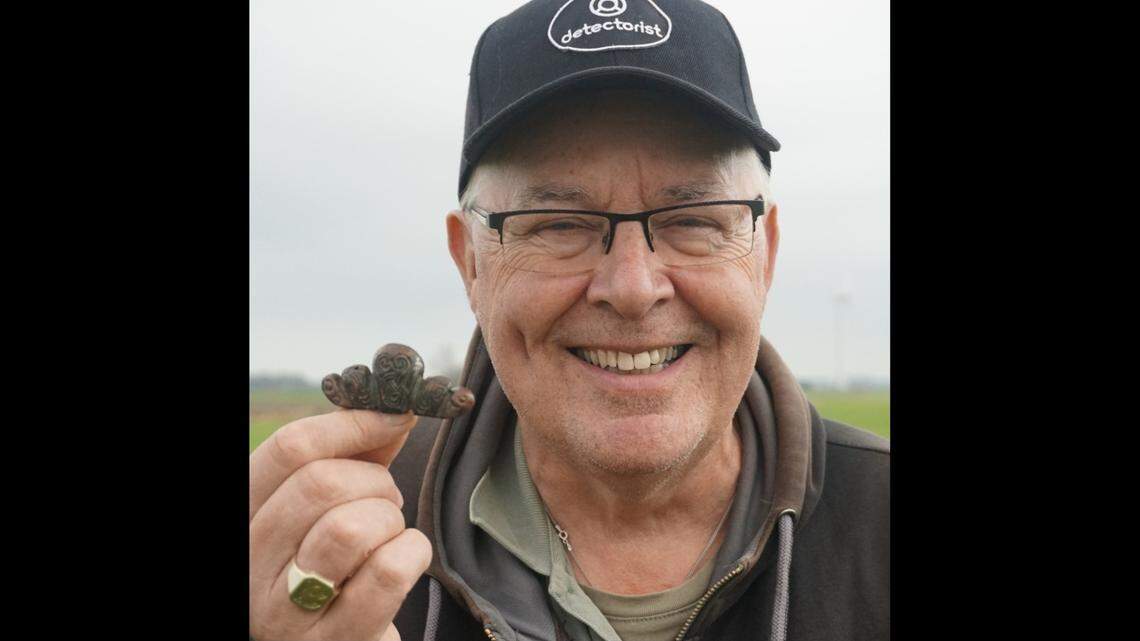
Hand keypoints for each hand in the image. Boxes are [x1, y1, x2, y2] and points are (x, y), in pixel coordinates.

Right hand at [249, 408, 429, 640]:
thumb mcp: (333, 503)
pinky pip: (387, 572)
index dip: (351, 424)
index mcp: (245, 515)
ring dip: (390, 520)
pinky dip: (412, 554)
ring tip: (387, 534)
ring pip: (351, 528)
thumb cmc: (338, 564)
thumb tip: (393, 408)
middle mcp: (249, 564)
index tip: (394, 417)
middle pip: (320, 484)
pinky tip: (403, 561)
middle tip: (387, 499)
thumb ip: (358, 454)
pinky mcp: (334, 640)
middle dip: (375, 481)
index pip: (288, 448)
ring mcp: (285, 612)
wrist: (341, 639)